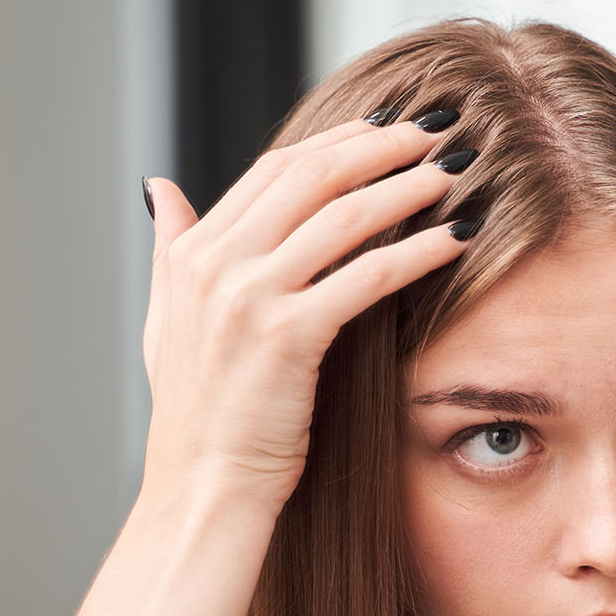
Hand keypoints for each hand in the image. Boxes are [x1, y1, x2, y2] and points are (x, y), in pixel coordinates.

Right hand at [139, 116, 474, 506]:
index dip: (335, 142)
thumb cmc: (198, 413)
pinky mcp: (287, 335)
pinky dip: (418, 251)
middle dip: (380, 146)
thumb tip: (160, 189)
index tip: (385, 128)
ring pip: (344, 216)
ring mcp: (248, 298)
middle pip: (312, 176)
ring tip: (453, 173)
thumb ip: (170, 248)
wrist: (201, 486)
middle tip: (434, 132)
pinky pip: (366, 276)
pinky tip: (456, 239)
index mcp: (191, 254)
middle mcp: (215, 265)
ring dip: (406, 187)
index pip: (274, 170)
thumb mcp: (167, 319)